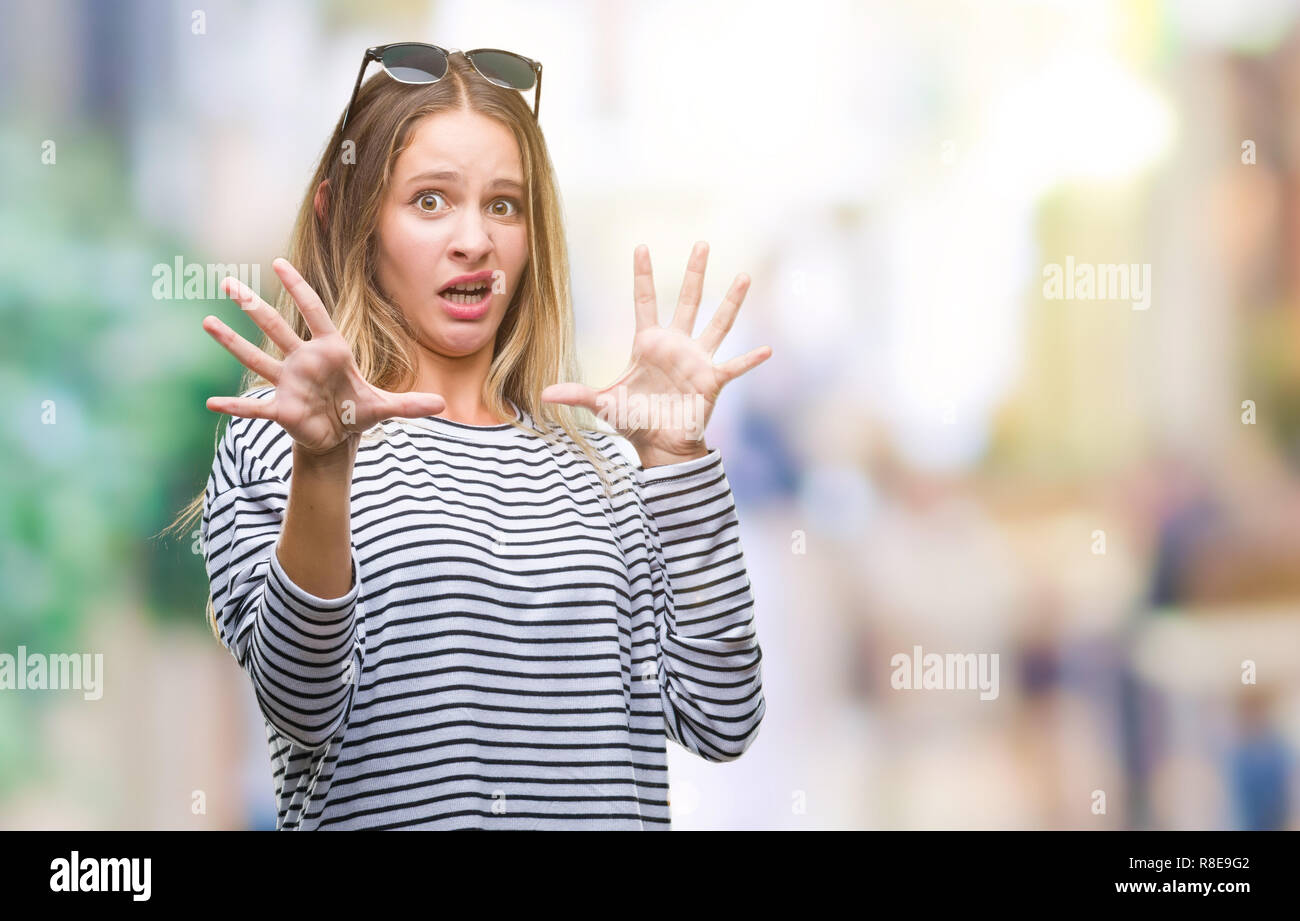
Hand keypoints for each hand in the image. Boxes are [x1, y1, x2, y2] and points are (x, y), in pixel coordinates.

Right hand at [202, 258, 445, 455]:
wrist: (339, 436)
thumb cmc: (356, 411)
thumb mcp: (387, 408)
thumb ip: (412, 404)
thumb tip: (443, 405)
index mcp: (331, 351)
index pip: (314, 312)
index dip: (298, 288)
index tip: (277, 262)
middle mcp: (304, 361)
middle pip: (275, 328)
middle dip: (253, 306)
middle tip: (229, 282)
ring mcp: (289, 383)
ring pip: (257, 358)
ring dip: (232, 342)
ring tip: (207, 321)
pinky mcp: (282, 410)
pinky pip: (254, 407)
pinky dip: (235, 406)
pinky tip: (211, 403)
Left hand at [541, 242, 771, 465]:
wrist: (659, 446)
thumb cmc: (634, 421)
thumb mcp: (604, 405)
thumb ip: (577, 395)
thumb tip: (544, 395)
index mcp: (648, 343)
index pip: (644, 301)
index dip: (643, 274)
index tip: (641, 246)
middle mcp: (676, 345)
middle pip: (688, 301)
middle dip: (694, 272)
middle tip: (702, 242)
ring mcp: (697, 360)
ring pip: (717, 324)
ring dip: (731, 302)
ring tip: (744, 276)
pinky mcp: (712, 380)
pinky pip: (734, 367)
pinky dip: (750, 359)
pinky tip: (767, 349)